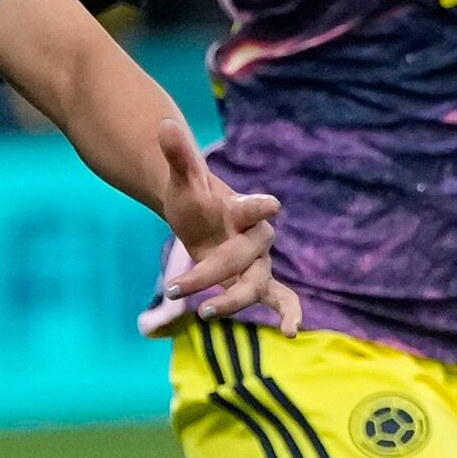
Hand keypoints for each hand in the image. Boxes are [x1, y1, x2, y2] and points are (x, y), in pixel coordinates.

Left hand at [130, 116, 292, 334]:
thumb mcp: (182, 180)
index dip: (260, 206)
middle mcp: (255, 237)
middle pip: (243, 256)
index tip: (270, 204)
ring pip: (258, 283)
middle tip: (174, 288)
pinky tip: (293, 334)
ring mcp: (258, 262)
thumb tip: (163, 124)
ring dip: (234, 300)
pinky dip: (288, 314)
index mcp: (241, 209)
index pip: (254, 207)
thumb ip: (178, 155)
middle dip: (210, 273)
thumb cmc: (195, 199)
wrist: (203, 217)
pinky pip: (280, 299)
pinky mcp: (256, 282)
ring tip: (206, 313)